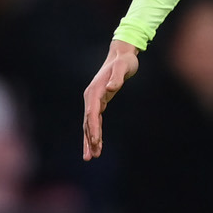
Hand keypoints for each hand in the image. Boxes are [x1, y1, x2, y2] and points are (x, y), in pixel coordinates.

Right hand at [82, 39, 140, 159]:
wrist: (122, 55)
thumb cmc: (124, 61)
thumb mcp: (123, 67)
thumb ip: (117, 77)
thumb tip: (111, 88)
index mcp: (95, 91)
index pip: (92, 113)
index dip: (93, 128)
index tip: (96, 141)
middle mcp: (91, 97)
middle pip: (87, 122)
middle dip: (89, 140)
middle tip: (91, 156)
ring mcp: (94, 100)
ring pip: (89, 124)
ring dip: (89, 140)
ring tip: (91, 157)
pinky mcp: (99, 102)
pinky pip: (94, 121)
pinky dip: (94, 133)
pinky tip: (96, 145)